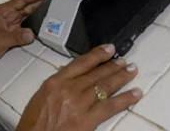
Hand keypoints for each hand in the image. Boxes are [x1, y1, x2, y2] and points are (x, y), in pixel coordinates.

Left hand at [0, 0, 52, 66]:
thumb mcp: (2, 40)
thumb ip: (17, 37)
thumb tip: (30, 33)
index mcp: (3, 11)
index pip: (22, 0)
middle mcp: (7, 14)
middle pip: (26, 4)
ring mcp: (10, 21)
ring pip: (27, 12)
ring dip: (37, 8)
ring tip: (50, 3)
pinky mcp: (13, 29)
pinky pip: (26, 21)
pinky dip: (34, 19)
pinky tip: (41, 18)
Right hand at [16, 44, 141, 130]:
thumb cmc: (34, 122)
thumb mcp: (40, 96)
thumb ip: (57, 85)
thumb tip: (72, 77)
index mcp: (55, 82)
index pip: (80, 63)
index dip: (97, 55)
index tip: (108, 49)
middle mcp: (69, 89)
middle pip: (96, 73)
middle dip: (112, 66)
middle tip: (124, 61)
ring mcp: (79, 104)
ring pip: (105, 86)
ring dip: (121, 77)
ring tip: (131, 71)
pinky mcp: (88, 119)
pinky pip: (110, 106)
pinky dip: (125, 99)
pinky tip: (135, 93)